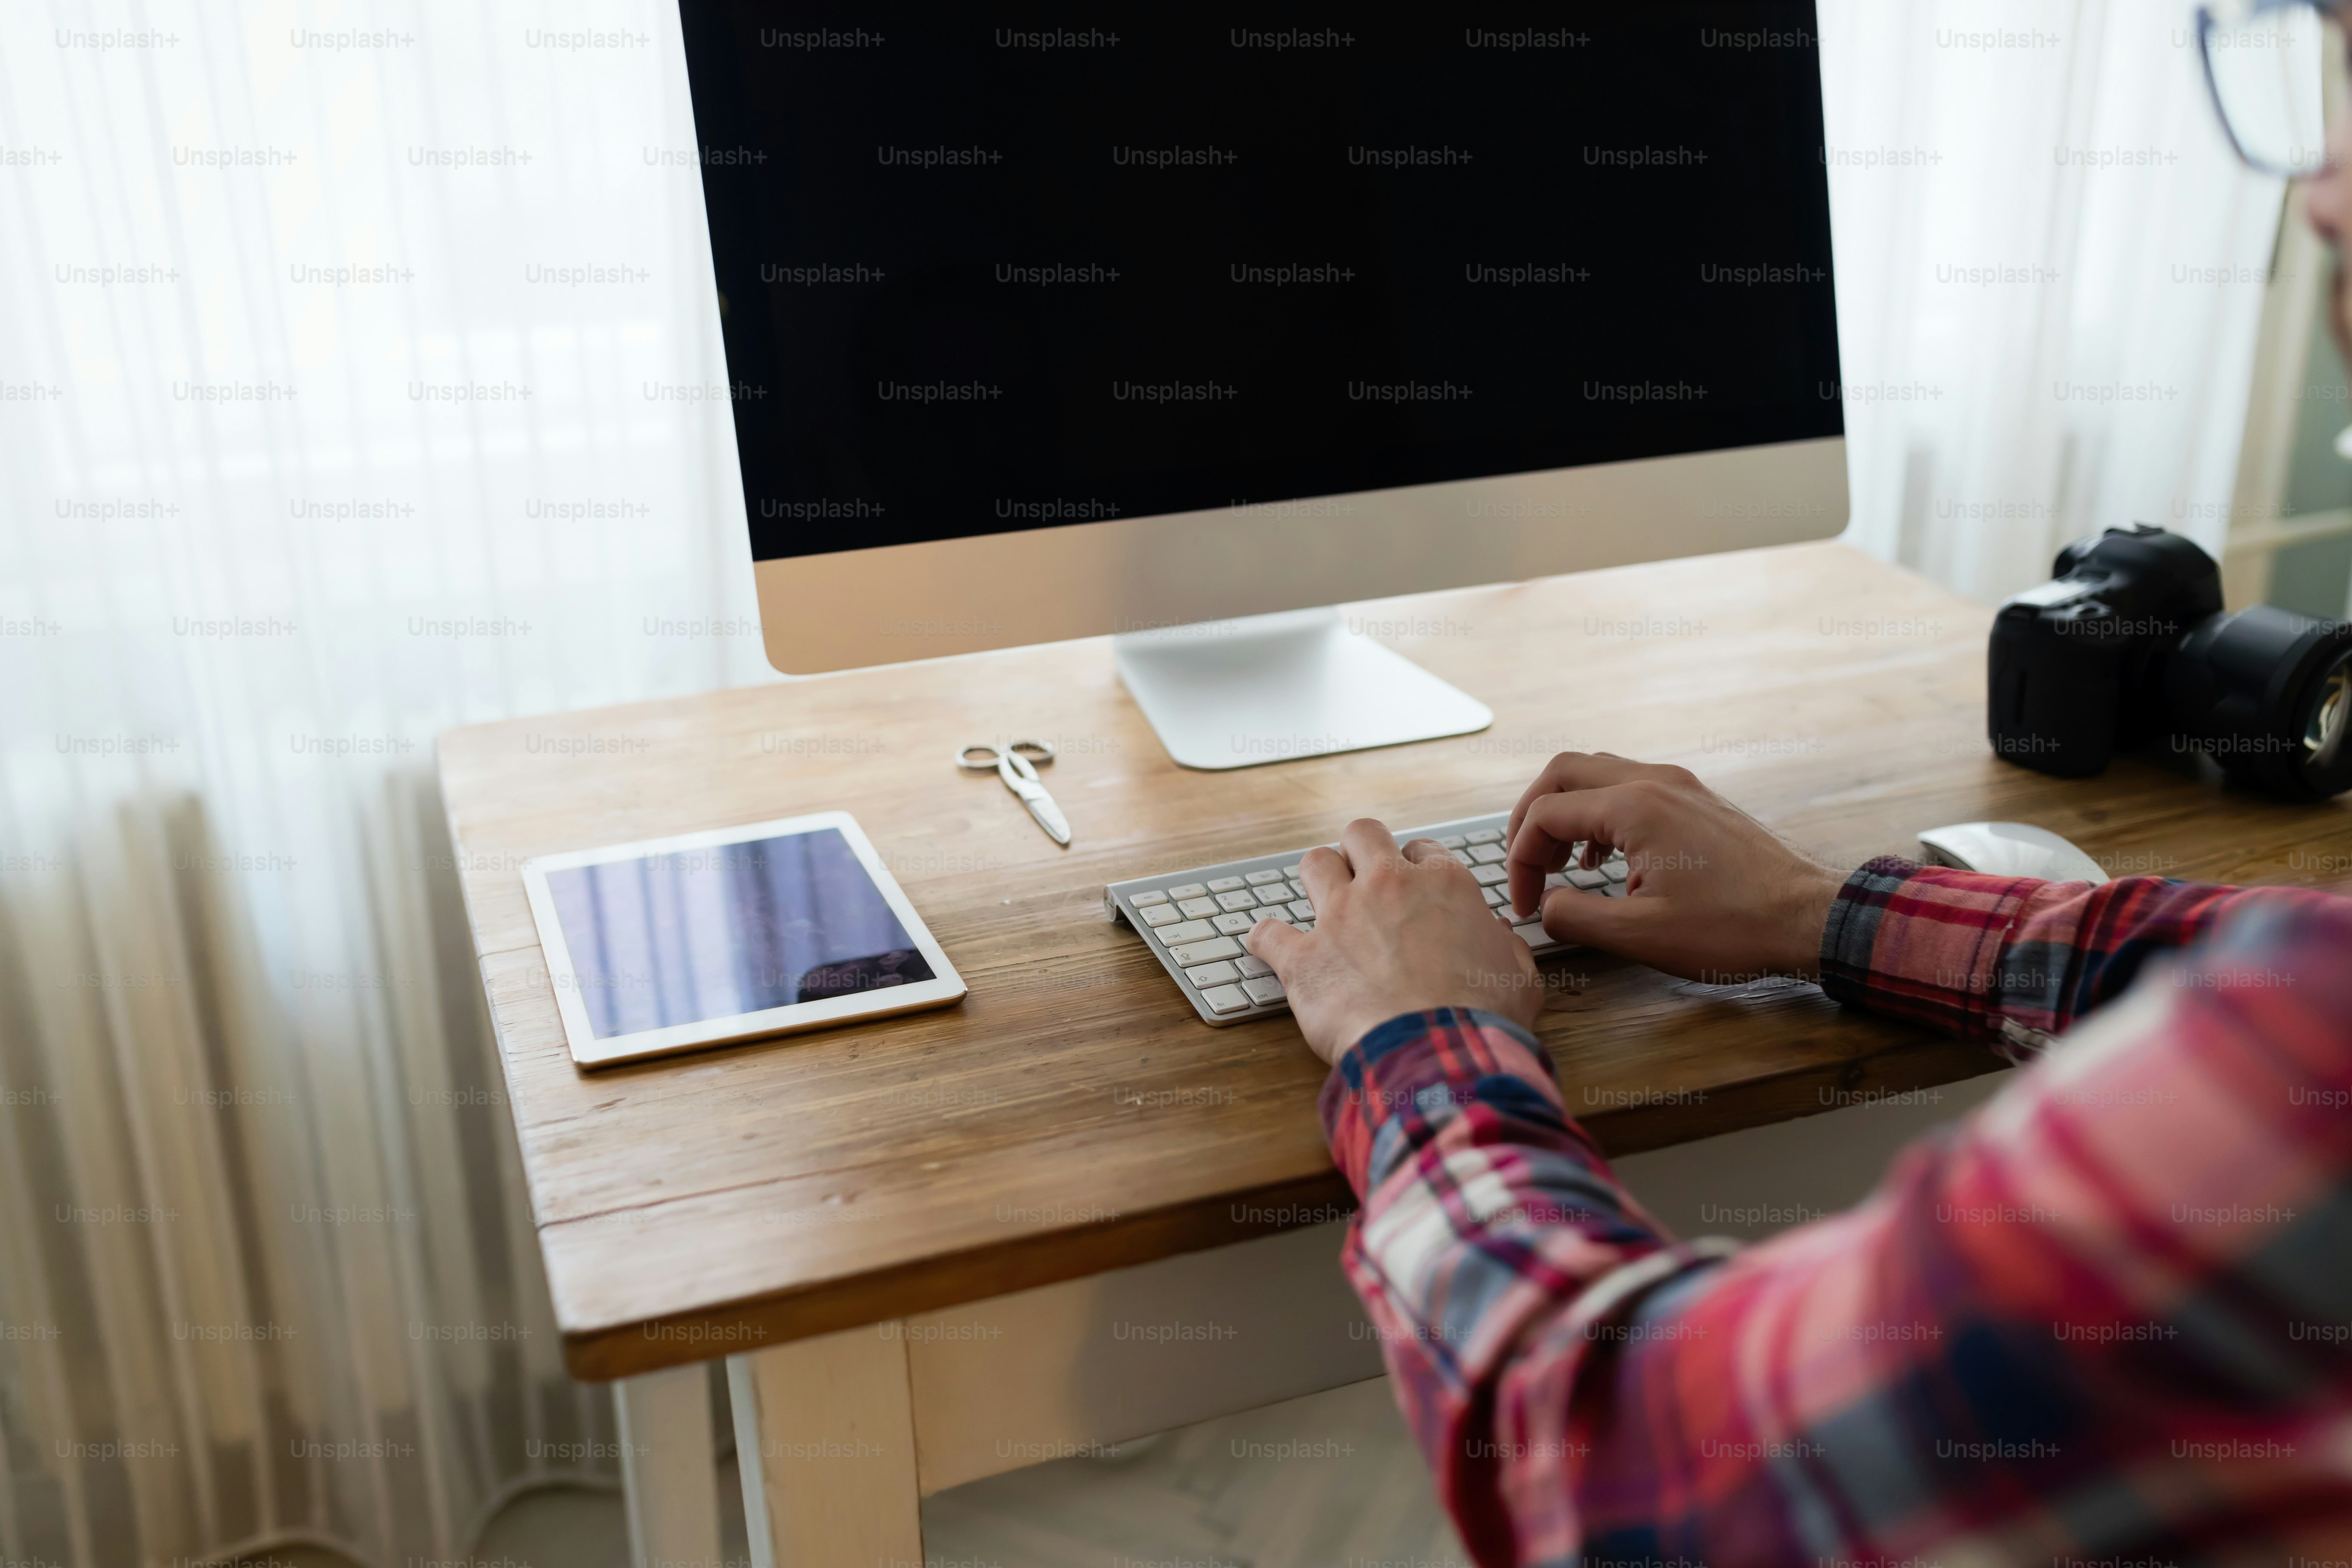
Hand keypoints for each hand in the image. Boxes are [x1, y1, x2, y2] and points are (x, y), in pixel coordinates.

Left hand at [1249, 818, 1543, 1064]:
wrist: (1437, 1051)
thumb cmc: (1482, 1018)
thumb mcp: (1519, 976)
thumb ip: (1507, 948)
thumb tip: (1500, 938)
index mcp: (1443, 885)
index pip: (1422, 852)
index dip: (1415, 869)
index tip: (1412, 889)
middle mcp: (1388, 886)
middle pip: (1362, 834)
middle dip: (1359, 850)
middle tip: (1361, 877)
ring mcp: (1340, 917)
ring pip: (1314, 863)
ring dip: (1316, 879)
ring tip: (1320, 902)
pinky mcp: (1303, 957)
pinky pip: (1267, 933)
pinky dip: (1264, 939)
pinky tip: (1266, 946)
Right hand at [1504, 753, 1844, 983]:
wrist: (1807, 917)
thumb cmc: (1733, 927)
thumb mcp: (1641, 935)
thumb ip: (1577, 917)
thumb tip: (1547, 907)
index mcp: (1634, 807)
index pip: (1545, 814)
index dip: (1520, 860)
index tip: (1526, 905)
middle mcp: (1655, 780)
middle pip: (1563, 772)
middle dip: (1531, 817)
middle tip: (1525, 865)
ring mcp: (1680, 785)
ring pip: (1597, 772)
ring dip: (1566, 812)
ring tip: (1561, 865)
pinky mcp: (1697, 799)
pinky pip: (1630, 785)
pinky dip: (1601, 813)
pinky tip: (1605, 860)